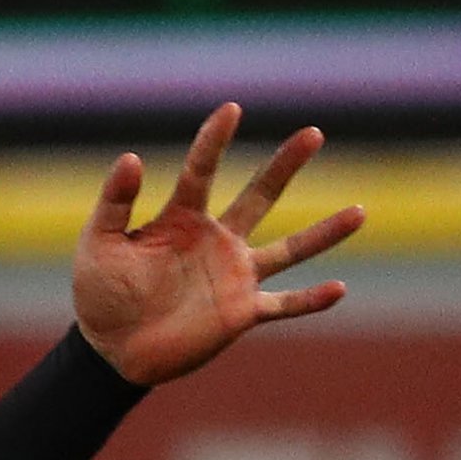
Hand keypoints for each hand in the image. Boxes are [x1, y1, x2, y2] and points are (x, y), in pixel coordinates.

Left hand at [73, 103, 366, 387]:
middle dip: (284, 166)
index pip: (202, 172)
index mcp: (181, 220)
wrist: (111, 351)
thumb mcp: (100, 245)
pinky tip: (340, 289)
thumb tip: (131, 157)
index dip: (213, 141)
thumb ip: (115, 204)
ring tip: (360, 211)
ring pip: (288, 249)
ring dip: (323, 233)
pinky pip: (283, 305)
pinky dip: (310, 300)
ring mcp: (234, 276)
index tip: (231, 109)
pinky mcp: (240, 313)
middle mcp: (216, 241)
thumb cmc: (101, 295)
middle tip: (314, 132)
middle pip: (259, 196)